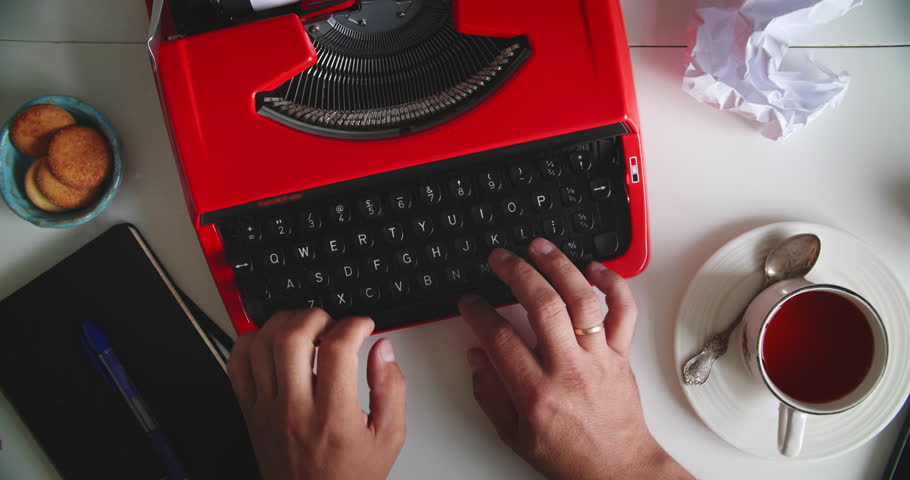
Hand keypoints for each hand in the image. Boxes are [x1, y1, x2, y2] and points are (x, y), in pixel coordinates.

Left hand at [227, 310, 406, 479]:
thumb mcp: (388, 438)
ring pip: (261, 344)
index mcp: (333, 417)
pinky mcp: (249, 412)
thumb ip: (392, 390)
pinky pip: (237, 364)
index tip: (363, 326)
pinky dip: (250, 342)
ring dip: (285, 322)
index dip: (354, 324)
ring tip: (305, 327)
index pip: (337, 350)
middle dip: (317, 316)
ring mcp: (267, 410)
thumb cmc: (348, 477)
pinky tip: (271, 342)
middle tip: (332, 323)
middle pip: (293, 338)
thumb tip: (383, 351)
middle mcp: (295, 410)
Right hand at [459, 238, 691, 479]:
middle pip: (544, 306)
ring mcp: (599, 358)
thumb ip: (490, 393)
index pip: (501, 339)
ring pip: (582, 300)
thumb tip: (476, 355)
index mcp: (537, 392)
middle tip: (500, 258)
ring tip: (539, 246)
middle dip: (517, 273)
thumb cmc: (568, 454)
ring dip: (560, 266)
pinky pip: (624, 311)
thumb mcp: (514, 434)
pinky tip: (594, 267)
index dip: (479, 313)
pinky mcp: (621, 354)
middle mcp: (569, 370)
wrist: (617, 468)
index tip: (470, 301)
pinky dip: (613, 283)